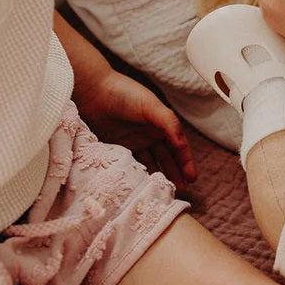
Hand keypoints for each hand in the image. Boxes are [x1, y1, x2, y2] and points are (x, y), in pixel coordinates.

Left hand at [73, 68, 196, 194]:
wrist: (92, 91)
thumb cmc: (124, 93)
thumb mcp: (151, 106)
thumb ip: (169, 123)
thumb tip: (183, 145)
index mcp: (162, 124)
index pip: (178, 147)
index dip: (186, 163)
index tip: (192, 179)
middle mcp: (150, 134)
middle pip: (166, 159)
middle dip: (175, 174)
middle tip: (180, 192)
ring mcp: (133, 142)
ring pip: (149, 164)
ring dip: (157, 177)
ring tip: (162, 194)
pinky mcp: (116, 148)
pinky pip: (130, 165)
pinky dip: (137, 175)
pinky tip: (140, 186)